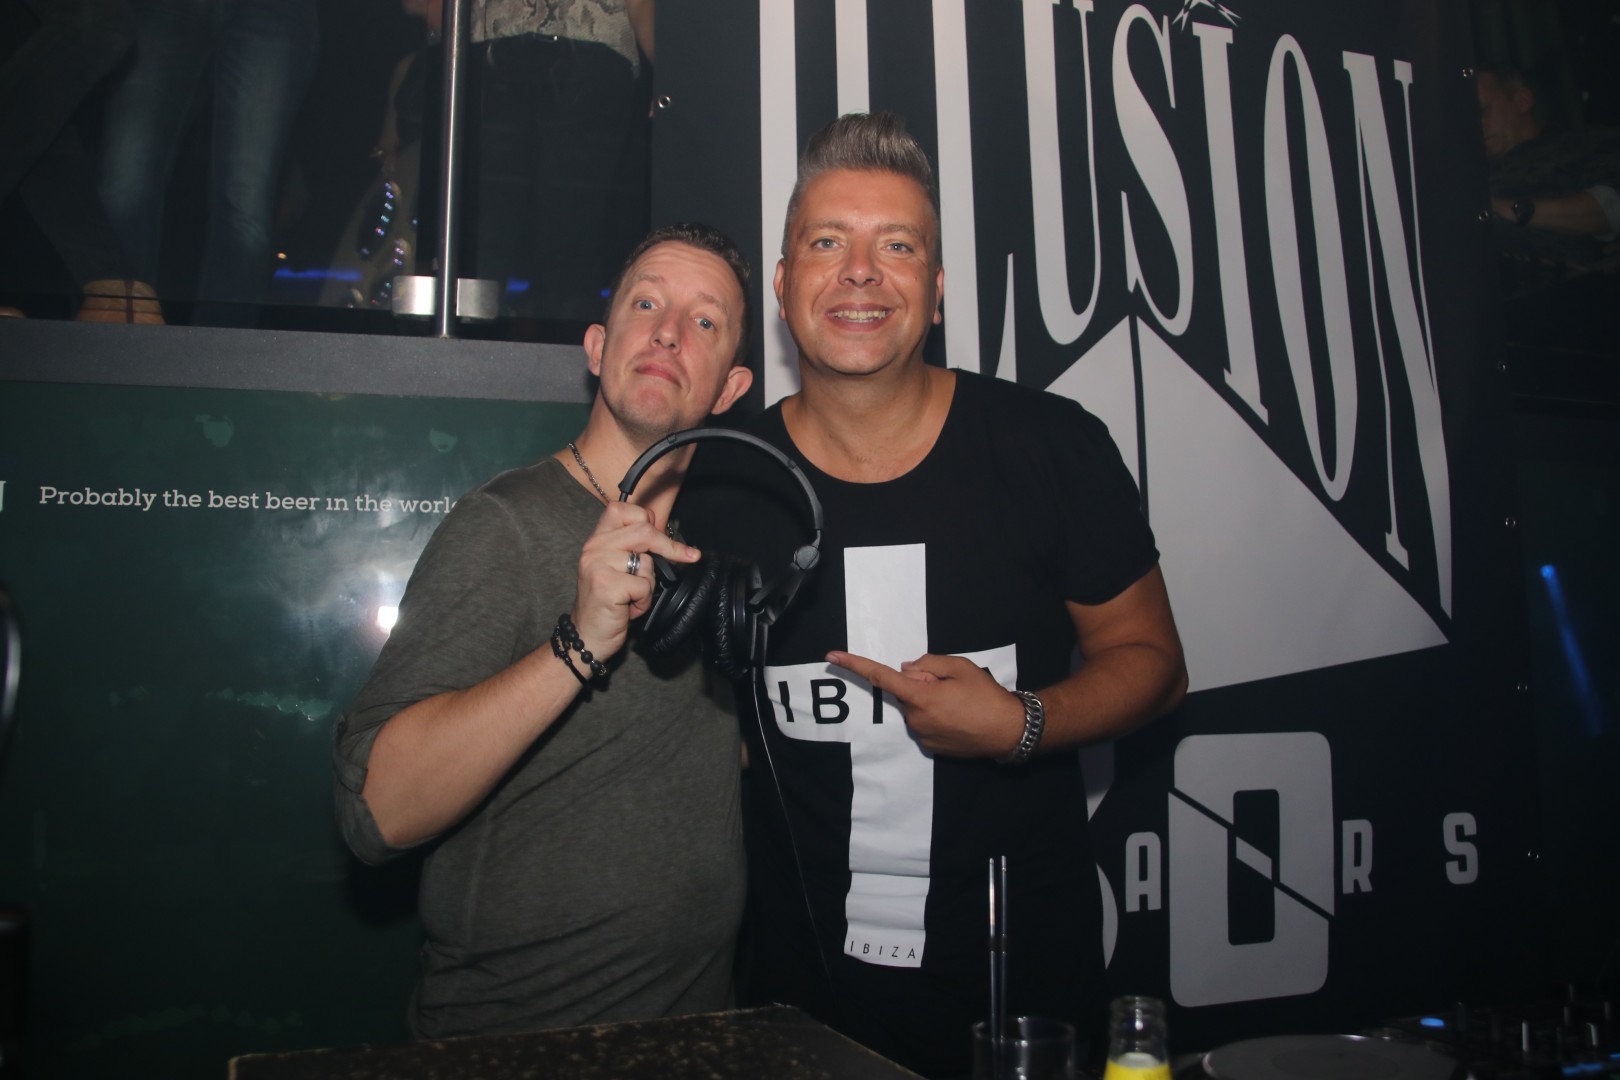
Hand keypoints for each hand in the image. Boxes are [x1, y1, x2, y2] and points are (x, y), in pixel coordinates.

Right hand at [572, 503, 699, 661]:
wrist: (587, 636)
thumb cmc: (607, 603)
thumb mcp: (616, 569)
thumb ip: (632, 549)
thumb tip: (665, 537)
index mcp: (597, 539)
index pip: (623, 509)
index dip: (646, 519)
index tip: (663, 535)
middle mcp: (593, 548)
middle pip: (643, 531)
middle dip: (669, 547)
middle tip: (686, 557)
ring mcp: (597, 565)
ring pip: (648, 563)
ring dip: (649, 584)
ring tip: (632, 596)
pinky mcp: (605, 585)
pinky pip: (643, 586)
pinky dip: (643, 601)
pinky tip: (628, 608)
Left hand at [825, 650, 1025, 757]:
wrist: (1010, 731)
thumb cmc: (987, 696)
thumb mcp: (960, 667)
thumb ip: (928, 663)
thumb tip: (907, 669)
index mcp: (920, 697)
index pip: (881, 677)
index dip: (855, 665)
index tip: (832, 656)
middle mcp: (915, 720)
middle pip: (907, 691)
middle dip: (923, 684)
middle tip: (952, 687)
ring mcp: (922, 736)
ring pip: (916, 708)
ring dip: (931, 701)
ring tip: (961, 704)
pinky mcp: (931, 748)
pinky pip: (925, 723)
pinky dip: (937, 716)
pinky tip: (959, 717)